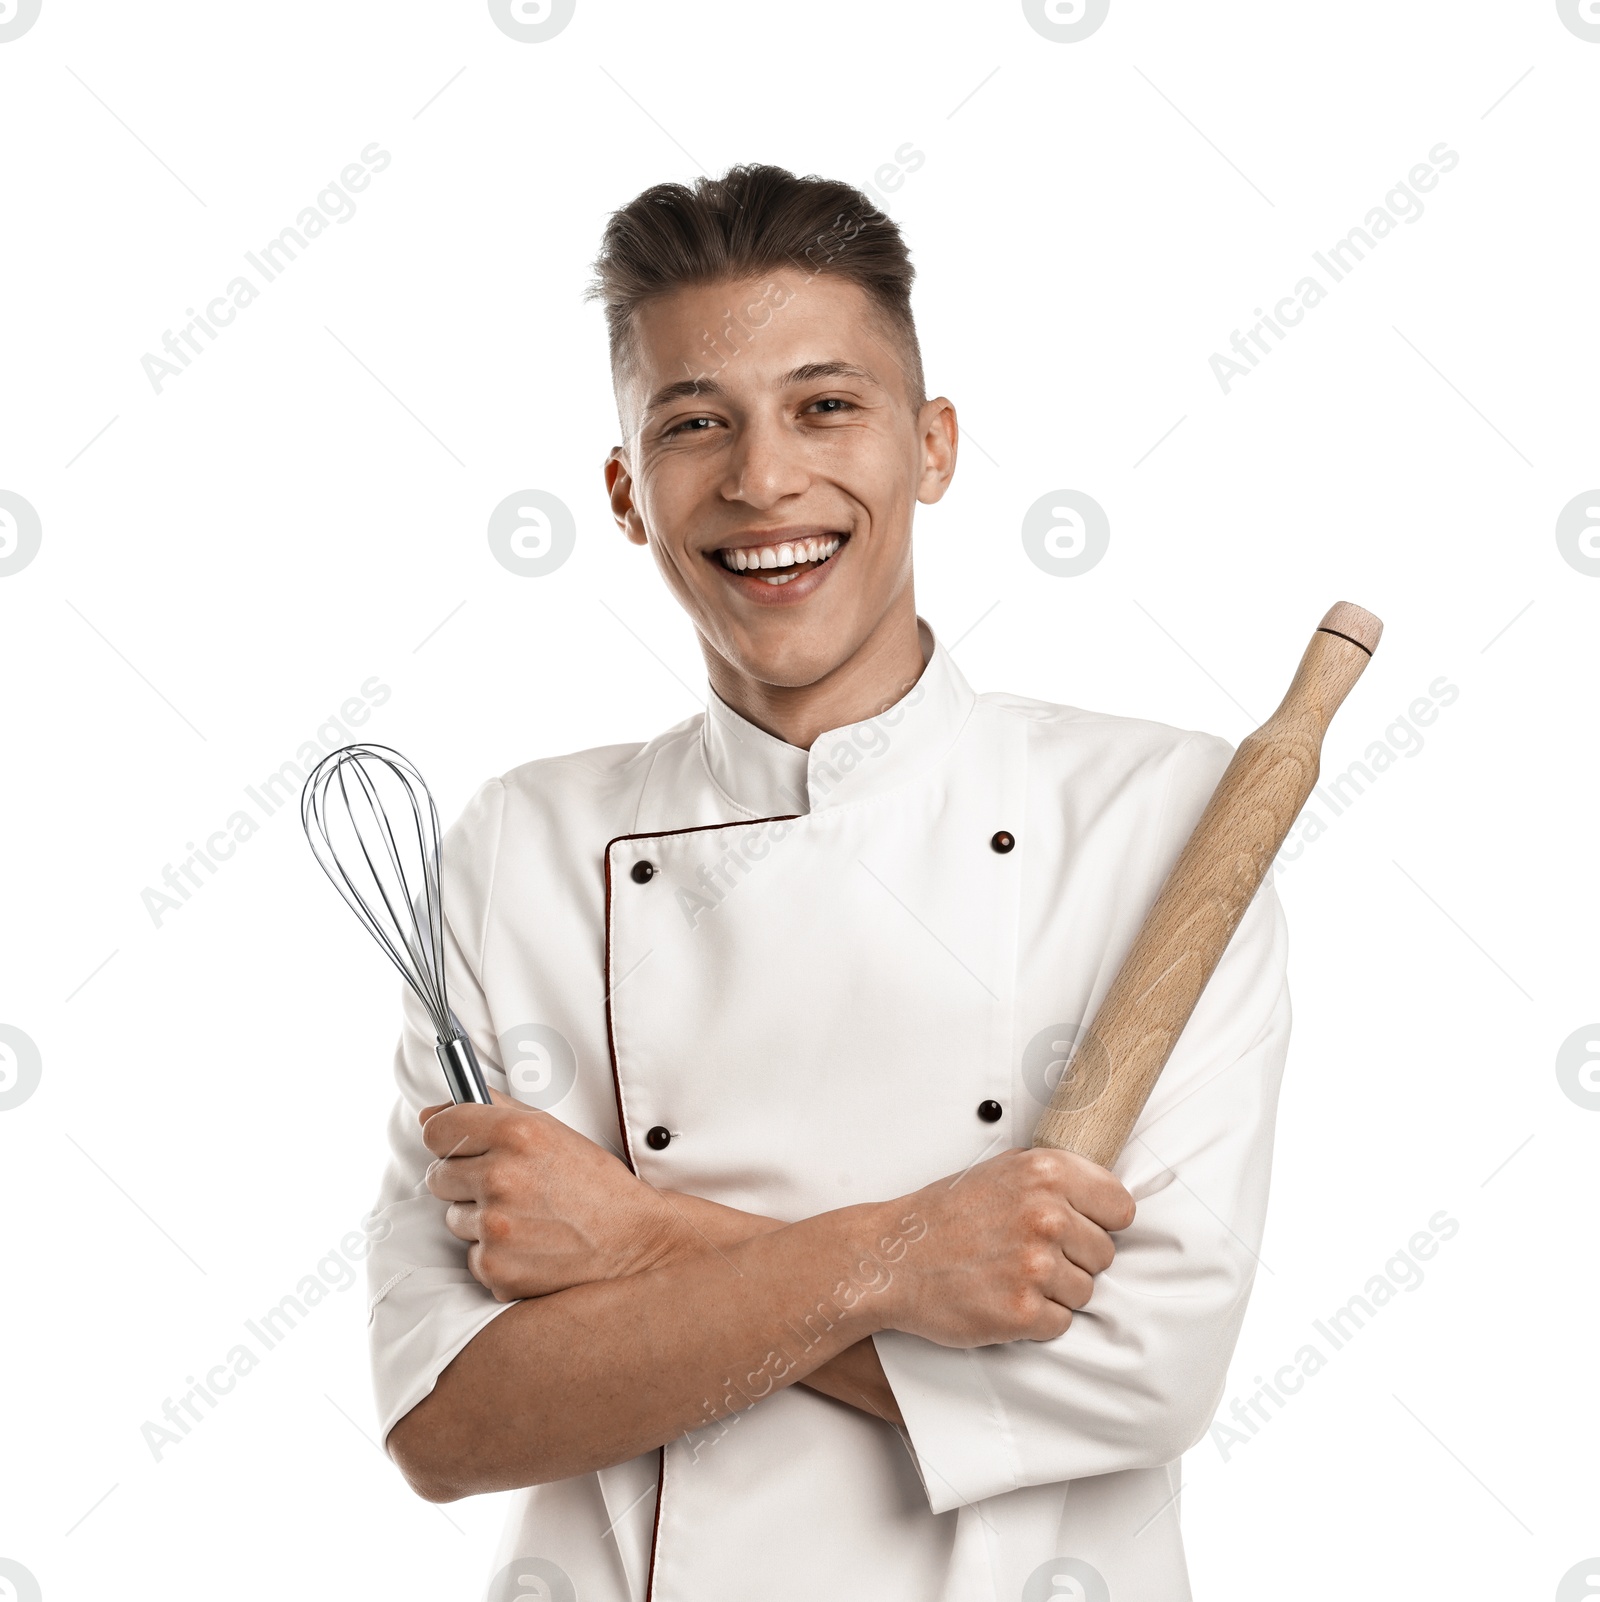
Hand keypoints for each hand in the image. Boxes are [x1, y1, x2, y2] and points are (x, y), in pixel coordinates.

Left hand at [420, 1092, 692, 1301]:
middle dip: (465, 1181)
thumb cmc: (594, 1185)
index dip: (447, 1137)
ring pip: (454, 1217)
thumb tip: (431, 1112)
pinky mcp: (495, 1267)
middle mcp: (501, 1177)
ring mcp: (495, 1226)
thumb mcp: (552, 1131)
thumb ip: (493, 1110)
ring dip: (480, 1219)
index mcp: (515, 1133)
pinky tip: (530, 1246)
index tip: (458, 1145)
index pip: (438, 1129)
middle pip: (438, 1175)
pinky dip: (495, 1255)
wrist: (633, 1242)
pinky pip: (471, 1256)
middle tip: (509, 1187)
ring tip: (526, 1218)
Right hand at [872, 1147, 1135, 1347]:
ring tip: (1011, 1275)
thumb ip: (1051, 1178)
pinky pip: (1060, 1323)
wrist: (893, 1258)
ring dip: (1054, 1291)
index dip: (1100, 1221)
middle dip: (1073, 1259)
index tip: (1079, 1227)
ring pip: (1085, 1292)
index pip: (1120, 1207)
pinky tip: (1003, 1298)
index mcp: (1046, 1173)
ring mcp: (1035, 1266)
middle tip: (1028, 1253)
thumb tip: (1098, 1191)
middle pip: (1104, 1254)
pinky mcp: (1023, 1312)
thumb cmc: (943, 1216)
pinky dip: (1036, 1319)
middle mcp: (1047, 1216)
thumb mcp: (999, 1171)